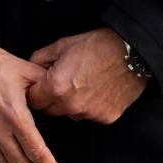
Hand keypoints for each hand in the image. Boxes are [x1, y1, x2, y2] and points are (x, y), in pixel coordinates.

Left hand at [28, 27, 146, 124]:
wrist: (131, 52)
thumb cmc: (99, 46)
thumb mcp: (62, 45)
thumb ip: (39, 59)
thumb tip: (30, 69)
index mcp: (56, 87)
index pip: (33, 101)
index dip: (36, 91)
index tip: (41, 86)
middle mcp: (71, 104)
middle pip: (49, 111)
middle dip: (52, 99)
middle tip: (64, 82)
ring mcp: (89, 113)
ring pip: (70, 114)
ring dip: (71, 104)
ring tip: (83, 84)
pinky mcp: (105, 117)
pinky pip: (90, 115)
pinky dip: (91, 106)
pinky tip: (97, 90)